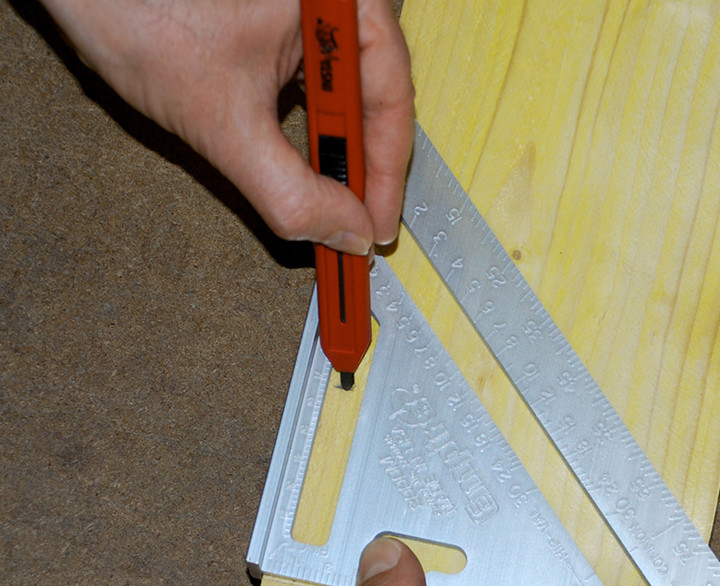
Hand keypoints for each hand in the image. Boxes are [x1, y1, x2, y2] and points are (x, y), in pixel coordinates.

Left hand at [38, 0, 414, 253]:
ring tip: (332, 205)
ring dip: (338, 156)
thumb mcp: (224, 121)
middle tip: (355, 227)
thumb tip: (344, 232)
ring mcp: (309, 10)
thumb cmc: (134, 10)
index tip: (377, 225)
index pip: (390, 95)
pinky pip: (315, 86)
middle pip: (374, 97)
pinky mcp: (282, 24)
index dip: (387, 173)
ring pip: (347, 96)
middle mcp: (331, 0)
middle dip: (362, 169)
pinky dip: (312, 134)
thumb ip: (292, 192)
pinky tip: (306, 167)